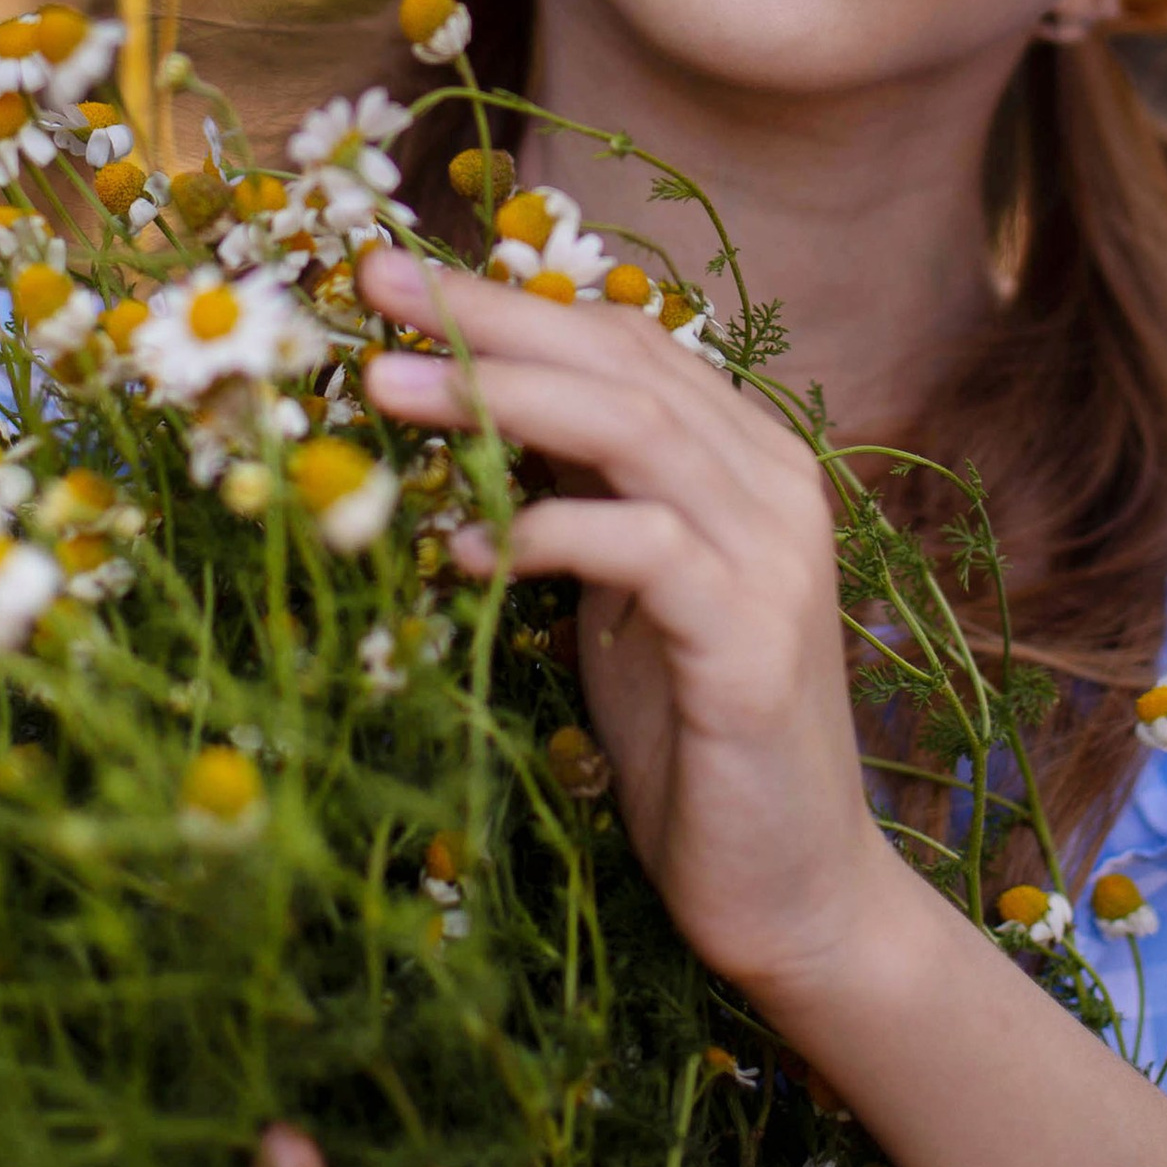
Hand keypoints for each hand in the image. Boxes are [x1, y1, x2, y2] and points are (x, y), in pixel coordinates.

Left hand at [360, 254, 897, 1004]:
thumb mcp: (617, 593)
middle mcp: (776, 483)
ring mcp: (774, 557)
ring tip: (384, 391)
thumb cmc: (690, 739)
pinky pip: (644, 548)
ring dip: (498, 399)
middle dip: (487, 320)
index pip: (622, 340)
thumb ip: (578, 497)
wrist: (792, 889)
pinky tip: (463, 548)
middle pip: (619, 361)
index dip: (507, 303)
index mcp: (747, 458)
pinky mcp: (753, 639)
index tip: (392, 277)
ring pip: (632, 429)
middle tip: (374, 286)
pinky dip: (547, 533)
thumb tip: (471, 408)